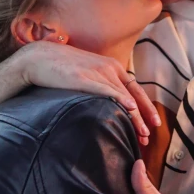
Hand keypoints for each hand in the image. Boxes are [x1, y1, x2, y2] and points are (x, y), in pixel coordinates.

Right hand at [15, 41, 159, 146]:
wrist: (39, 57)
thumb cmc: (62, 68)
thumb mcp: (88, 73)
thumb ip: (101, 84)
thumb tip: (109, 104)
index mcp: (112, 66)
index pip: (135, 89)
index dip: (146, 107)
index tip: (154, 123)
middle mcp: (109, 68)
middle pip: (132, 95)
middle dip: (143, 117)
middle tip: (148, 136)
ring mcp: (97, 72)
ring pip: (123, 96)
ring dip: (135, 116)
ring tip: (142, 133)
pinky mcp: (84, 78)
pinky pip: (106, 89)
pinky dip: (120, 99)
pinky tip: (129, 108)